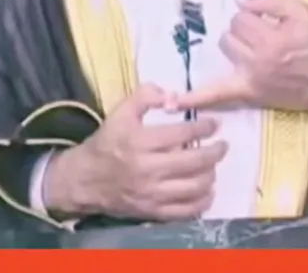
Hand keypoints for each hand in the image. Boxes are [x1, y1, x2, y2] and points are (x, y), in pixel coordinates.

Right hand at [44, 83, 227, 220]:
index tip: (215, 124)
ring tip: (213, 165)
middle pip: (193, 162)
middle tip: (223, 145)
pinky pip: (185, 211)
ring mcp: (151, 194)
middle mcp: (147, 170)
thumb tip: (172, 95)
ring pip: (194, 187)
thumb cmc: (106, 143)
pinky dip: (202, 201)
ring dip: (211, 174)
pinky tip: (207, 190)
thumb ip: (145, 96)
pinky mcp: (152, 212)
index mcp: (139, 142)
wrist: (85, 180)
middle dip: (215, 152)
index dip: (203, 128)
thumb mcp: (120, 112)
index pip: (181, 134)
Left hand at [167, 0, 307, 117]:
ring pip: (226, 50)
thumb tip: (240, 0)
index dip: (254, 15)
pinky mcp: (250, 94)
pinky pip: (217, 95)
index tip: (268, 20)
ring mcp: (252, 80)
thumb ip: (270, 2)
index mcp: (273, 39)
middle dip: (245, 30)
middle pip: (231, 34)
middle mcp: (259, 61)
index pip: (243, 18)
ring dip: (235, 45)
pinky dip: (194, 97)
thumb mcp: (302, 12)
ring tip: (255, 48)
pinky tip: (171, 101)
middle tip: (263, 34)